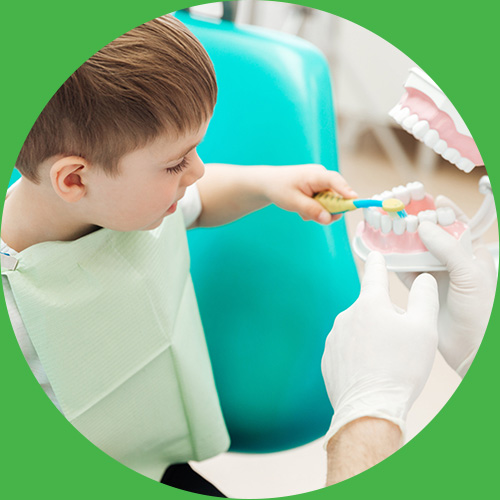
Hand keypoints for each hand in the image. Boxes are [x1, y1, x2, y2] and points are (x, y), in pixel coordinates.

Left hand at [261, 164, 357, 223]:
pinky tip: (303, 209)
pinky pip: (324, 201)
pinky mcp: (318, 188)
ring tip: (303, 212)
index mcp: (315, 175)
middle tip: (316, 218)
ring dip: (319, 211)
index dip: (346, 191)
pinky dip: (315, 208)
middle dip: (328, 210)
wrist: (268, 183)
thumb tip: (328, 219)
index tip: (355, 201)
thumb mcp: (294, 202)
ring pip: (330, 201)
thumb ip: (312, 211)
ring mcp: (320, 182)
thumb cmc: (279, 188)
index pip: (335, 181)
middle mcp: (321, 176)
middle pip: (336, 195)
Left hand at [322, 252, 438, 443]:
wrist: (369, 407)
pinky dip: (358, 357)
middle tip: (400, 346)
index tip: (375, 255)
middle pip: (370, 310)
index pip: (374, 275)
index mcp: (369, 304)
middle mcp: (346, 316)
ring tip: (385, 364)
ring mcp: (334, 338)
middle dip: (385, 320)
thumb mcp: (423, 329)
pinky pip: (346, 350)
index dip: (378, 264)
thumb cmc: (399, 368)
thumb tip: (422, 279)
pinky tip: (369, 373)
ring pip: (358, 331)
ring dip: (371, 340)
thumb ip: (424, 298)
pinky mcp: (328, 358)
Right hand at [399, 196, 496, 376]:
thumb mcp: (469, 274)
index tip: (432, 199)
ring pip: (416, 251)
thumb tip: (424, 225)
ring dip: (403, 241)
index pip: (460, 225)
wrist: (471, 348)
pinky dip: (393, 261)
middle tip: (402, 211)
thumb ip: (447, 248)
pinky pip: (404, 270)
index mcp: (472, 255)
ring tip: (389, 226)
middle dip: (419, 223)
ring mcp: (435, 275)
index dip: (446, 211)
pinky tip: (383, 251)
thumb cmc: (481, 310)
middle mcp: (453, 263)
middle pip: (433, 236)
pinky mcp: (419, 289)